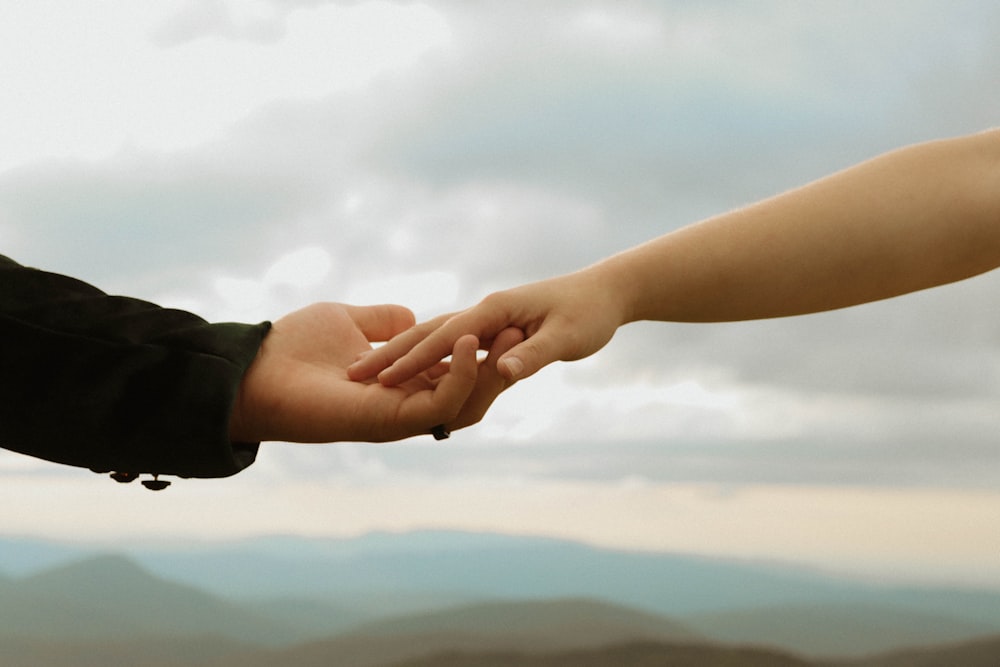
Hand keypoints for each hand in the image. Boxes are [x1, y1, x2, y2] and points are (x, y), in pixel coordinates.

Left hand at [229, 302, 522, 442]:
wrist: (256, 370)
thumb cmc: (295, 346)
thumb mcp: (349, 321)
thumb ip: (384, 321)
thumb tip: (413, 318)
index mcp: (401, 383)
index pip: (455, 370)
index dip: (482, 347)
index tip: (507, 319)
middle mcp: (406, 403)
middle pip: (470, 391)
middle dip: (499, 361)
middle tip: (520, 330)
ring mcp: (401, 415)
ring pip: (464, 402)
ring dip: (488, 369)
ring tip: (505, 334)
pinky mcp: (391, 421)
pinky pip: (439, 404)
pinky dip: (457, 375)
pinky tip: (464, 343)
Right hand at [349, 268, 625, 386]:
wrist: (605, 291)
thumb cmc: (589, 315)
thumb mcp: (567, 338)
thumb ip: (532, 356)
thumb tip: (501, 374)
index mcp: (495, 310)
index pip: (446, 338)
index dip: (412, 360)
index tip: (379, 380)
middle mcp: (483, 311)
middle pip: (428, 333)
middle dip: (391, 354)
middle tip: (352, 376)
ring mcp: (484, 317)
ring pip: (434, 335)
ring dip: (401, 353)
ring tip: (366, 371)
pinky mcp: (490, 325)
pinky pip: (450, 341)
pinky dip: (424, 353)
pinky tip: (407, 367)